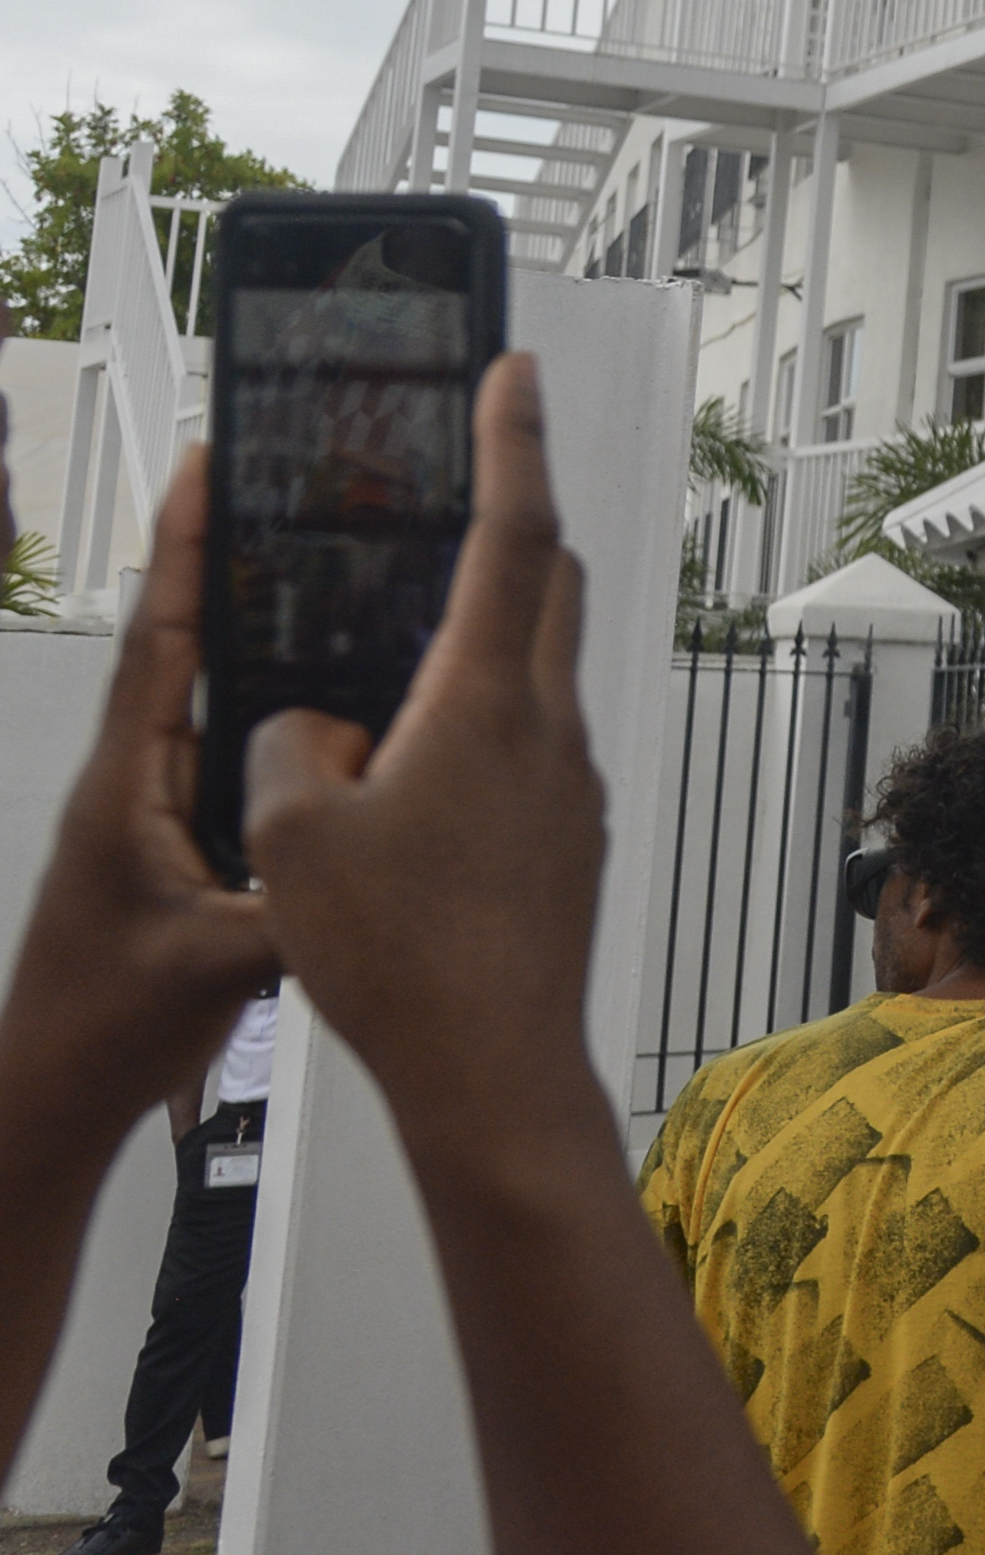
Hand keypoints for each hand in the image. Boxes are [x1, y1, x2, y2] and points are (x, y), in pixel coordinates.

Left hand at [0, 448, 280, 1143]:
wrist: (49, 1089)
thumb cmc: (97, 1025)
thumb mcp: (216, 961)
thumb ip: (295, 901)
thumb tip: (365, 845)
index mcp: (126, 787)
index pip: (160, 639)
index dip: (183, 548)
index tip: (207, 464)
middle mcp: (135, 783)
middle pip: (185, 643)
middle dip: (223, 562)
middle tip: (278, 491)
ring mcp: (153, 811)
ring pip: (211, 698)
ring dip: (254, 634)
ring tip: (318, 576)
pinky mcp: (177, 843)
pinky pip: (232, 755)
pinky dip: (275, 714)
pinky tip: (331, 708)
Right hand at [241, 357, 609, 1135]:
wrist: (496, 1066)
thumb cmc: (403, 961)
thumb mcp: (291, 838)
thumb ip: (292, 746)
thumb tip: (321, 727)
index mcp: (485, 702)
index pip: (511, 532)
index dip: (511, 439)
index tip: (512, 368)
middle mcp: (548, 727)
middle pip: (548, 584)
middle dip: (512, 518)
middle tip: (468, 477)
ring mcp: (569, 782)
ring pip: (541, 665)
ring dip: (492, 625)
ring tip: (416, 624)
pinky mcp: (568, 834)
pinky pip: (530, 739)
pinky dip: (485, 710)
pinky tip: (426, 749)